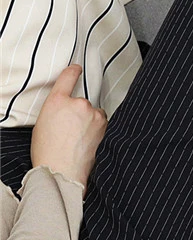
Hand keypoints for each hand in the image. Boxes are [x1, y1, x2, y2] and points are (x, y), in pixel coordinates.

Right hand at [30, 65, 107, 195]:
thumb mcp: (43, 123)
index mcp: (56, 102)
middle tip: (70, 130)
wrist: (63, 171)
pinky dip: (96, 128)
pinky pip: (101, 121)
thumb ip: (56, 109)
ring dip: (89, 120)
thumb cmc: (48, 151)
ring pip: (93, 112)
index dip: (73, 71)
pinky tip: (87, 140)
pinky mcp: (103, 123)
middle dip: (78, 113)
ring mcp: (92, 113)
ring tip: (78, 138)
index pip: (68, 77)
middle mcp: (77, 103)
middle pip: (81, 102)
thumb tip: (67, 107)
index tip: (76, 68)